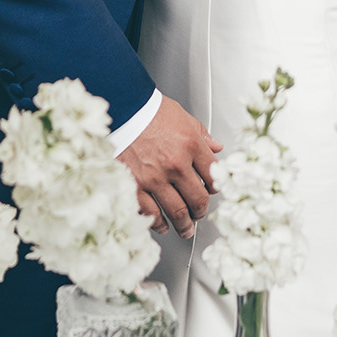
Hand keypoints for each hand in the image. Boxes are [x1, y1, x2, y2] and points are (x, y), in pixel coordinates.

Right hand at [118, 96, 221, 238]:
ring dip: (184, 225)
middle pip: (198, 199)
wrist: (120, 107)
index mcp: (191, 145)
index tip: (211, 191)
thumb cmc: (148, 110)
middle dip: (201, 211)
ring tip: (185, 228)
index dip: (214, 187)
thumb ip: (201, 134)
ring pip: (177, 212)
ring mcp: (155, 178)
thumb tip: (216, 147)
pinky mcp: (134, 186)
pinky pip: (150, 213)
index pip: (213, 176)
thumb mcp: (182, 116)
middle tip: (199, 214)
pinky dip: (158, 223)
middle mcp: (175, 164)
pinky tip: (161, 225)